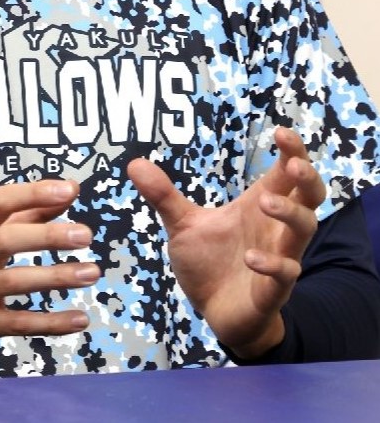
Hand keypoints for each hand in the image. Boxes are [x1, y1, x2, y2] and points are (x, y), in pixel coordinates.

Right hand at [0, 179, 99, 355]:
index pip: (0, 202)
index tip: (69, 191)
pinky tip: (79, 318)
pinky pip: (19, 323)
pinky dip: (51, 322)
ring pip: (15, 283)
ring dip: (56, 277)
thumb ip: (25, 212)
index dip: (34, 194)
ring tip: (91, 272)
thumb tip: (69, 192)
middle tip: (85, 234)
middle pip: (6, 240)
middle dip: (47, 236)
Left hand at [127, 126, 325, 359]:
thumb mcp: (183, 225)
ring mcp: (279, 257)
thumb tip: (133, 163)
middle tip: (292, 164)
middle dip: (307, 177)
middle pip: (310, 196)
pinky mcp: (273, 291)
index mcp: (259, 205)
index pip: (287, 172)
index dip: (291, 150)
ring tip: (264, 201)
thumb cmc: (209, 263)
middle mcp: (276, 228)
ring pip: (305, 230)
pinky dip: (272, 264)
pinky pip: (286, 274)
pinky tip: (250, 256)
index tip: (280, 131)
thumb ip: (163, 195)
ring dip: (290, 213)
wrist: (215, 314)